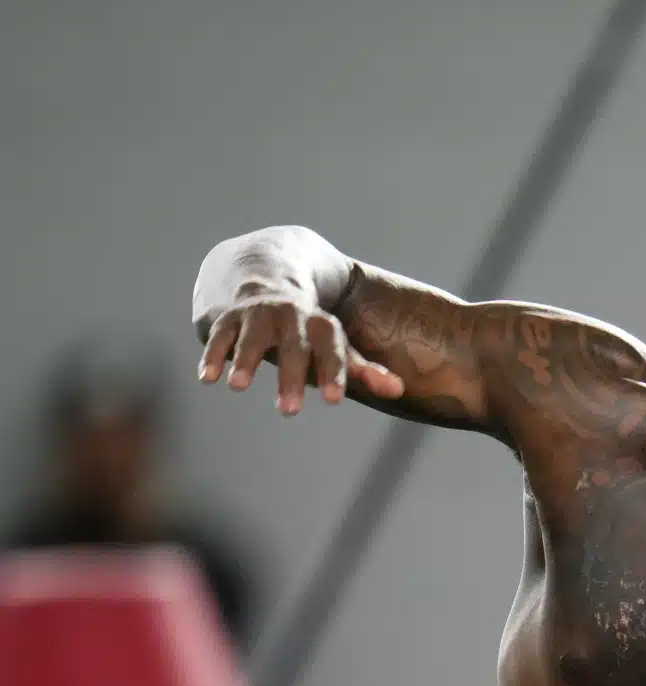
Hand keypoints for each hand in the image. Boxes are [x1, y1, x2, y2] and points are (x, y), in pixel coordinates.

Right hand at [198, 291, 403, 415]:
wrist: (266, 274)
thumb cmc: (306, 326)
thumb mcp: (334, 343)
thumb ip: (362, 369)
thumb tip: (398, 391)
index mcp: (320, 324)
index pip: (332, 347)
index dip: (334, 372)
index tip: (335, 400)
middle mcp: (290, 315)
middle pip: (293, 346)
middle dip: (291, 376)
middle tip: (290, 412)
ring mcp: (257, 314)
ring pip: (252, 336)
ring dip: (245, 360)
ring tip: (239, 387)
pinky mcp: (227, 317)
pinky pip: (220, 336)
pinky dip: (213, 355)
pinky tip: (207, 379)